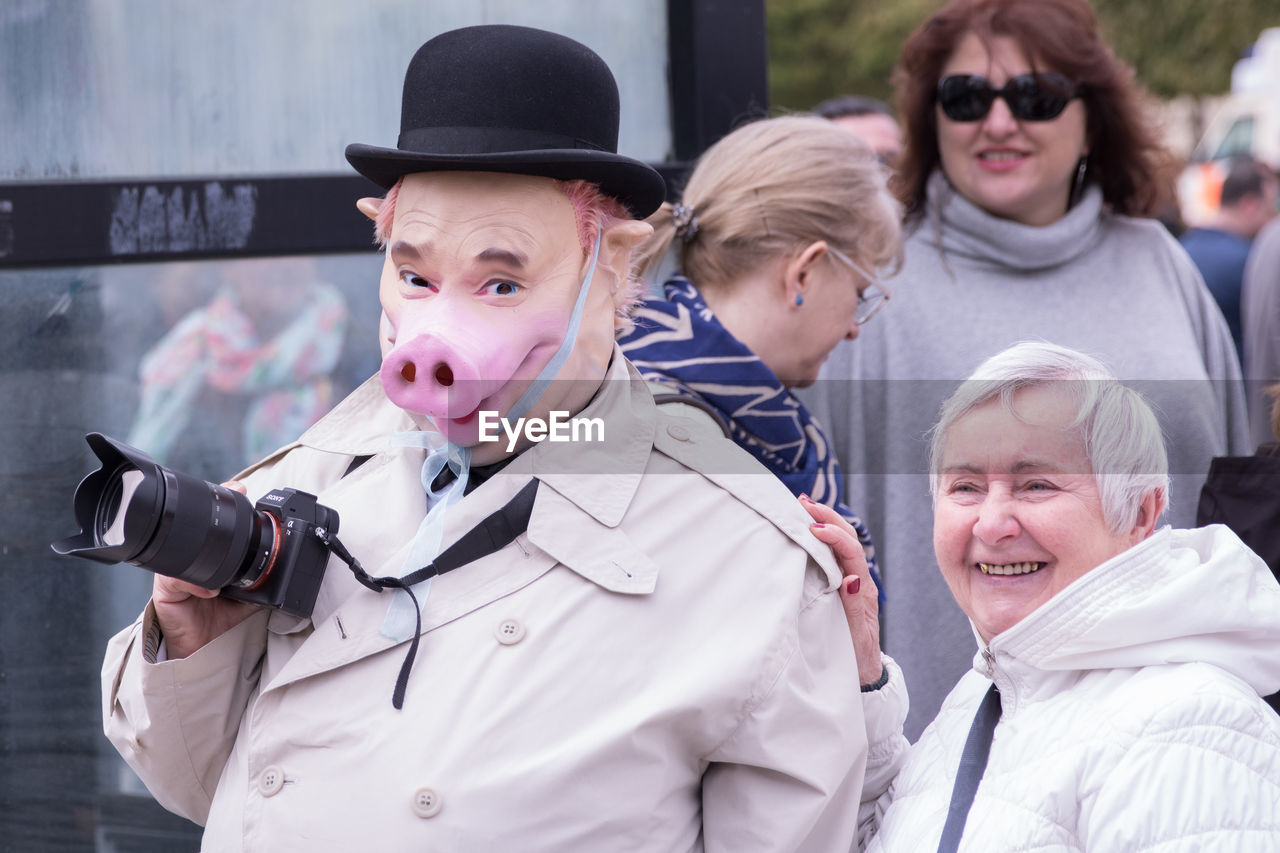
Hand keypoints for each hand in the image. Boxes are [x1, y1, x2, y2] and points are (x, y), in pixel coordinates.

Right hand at [151, 480, 260, 659]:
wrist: (201, 650)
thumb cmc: (221, 621)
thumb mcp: (249, 598)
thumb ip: (263, 582)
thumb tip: (287, 569)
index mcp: (211, 558)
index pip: (215, 527)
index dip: (226, 506)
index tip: (241, 488)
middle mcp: (191, 561)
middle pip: (197, 531)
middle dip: (211, 515)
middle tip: (231, 499)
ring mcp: (175, 573)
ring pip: (184, 551)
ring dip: (203, 552)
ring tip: (223, 565)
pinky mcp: (164, 592)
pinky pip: (174, 580)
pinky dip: (194, 585)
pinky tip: (209, 593)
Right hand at [800, 496, 883, 686]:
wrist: (862, 676)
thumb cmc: (856, 659)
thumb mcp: (856, 637)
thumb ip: (853, 608)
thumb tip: (852, 578)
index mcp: (863, 591)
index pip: (851, 553)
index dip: (834, 537)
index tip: (813, 528)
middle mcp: (859, 582)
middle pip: (849, 538)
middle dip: (828, 517)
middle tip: (803, 503)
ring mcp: (851, 582)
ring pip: (841, 543)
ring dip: (824, 522)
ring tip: (803, 506)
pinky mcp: (841, 586)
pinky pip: (833, 555)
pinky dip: (820, 537)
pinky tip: (806, 529)